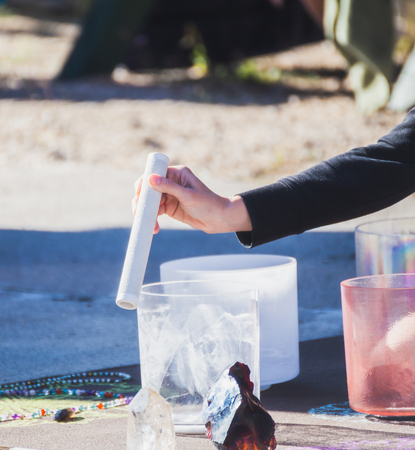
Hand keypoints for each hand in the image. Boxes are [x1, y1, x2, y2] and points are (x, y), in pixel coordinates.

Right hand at [132, 166, 251, 233]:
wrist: (218, 220)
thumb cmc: (208, 204)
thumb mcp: (188, 195)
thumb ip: (169, 187)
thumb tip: (150, 178)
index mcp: (176, 174)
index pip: (154, 174)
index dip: (144, 184)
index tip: (139, 195)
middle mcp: (171, 183)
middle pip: (148, 189)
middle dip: (142, 202)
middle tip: (138, 213)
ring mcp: (169, 195)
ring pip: (150, 202)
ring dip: (147, 213)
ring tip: (151, 225)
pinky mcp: (168, 208)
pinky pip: (155, 212)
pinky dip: (152, 220)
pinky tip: (154, 228)